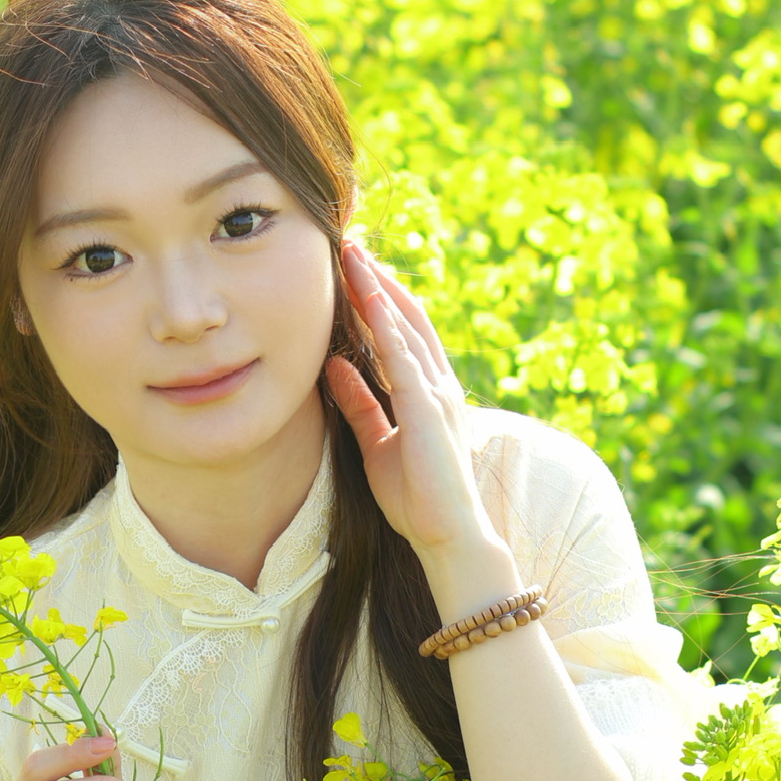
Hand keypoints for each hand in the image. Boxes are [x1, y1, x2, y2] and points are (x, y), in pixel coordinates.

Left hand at [325, 243, 496, 561]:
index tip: (350, 267)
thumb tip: (333, 365)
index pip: (401, 330)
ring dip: (378, 288)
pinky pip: (404, 356)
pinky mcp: (429, 408)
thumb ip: (359, 403)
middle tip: (348, 244)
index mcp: (426, 390)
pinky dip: (387, 325)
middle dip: (376, 279)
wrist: (447, 536)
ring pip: (405, 326)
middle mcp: (436, 382)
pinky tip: (368, 298)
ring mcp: (436, 392)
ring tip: (352, 255)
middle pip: (405, 316)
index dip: (376, 296)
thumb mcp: (376, 442)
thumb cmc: (415, 497)